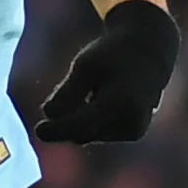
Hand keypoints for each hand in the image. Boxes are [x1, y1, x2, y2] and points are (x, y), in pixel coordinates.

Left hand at [29, 0, 180, 144]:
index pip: (81, 124)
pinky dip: (91, 120)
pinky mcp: (133, 134)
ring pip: (89, 135)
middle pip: (82, 133)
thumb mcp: (86, 65)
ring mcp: (134, 130)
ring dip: (79, 118)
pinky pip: (99, 133)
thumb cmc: (113, 55)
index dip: (57, 129)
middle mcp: (132, 121)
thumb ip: (68, 91)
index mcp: (121, 101)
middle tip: (59, 99)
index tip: (37, 130)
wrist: (149, 53)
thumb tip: (48, 114)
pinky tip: (100, 97)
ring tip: (93, 89)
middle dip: (64, 122)